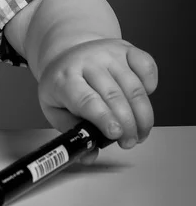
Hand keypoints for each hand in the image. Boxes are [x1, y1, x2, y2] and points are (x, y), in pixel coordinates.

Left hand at [38, 38, 157, 163]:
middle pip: (114, 96)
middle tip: (129, 142)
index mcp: (64, 78)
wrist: (67, 52)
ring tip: (139, 132)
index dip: (103, 118)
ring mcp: (108, 53)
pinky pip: (147, 66)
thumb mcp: (55, 109)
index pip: (86, 99)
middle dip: (127, 125)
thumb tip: (89, 156)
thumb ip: (72, 134)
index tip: (116, 134)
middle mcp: (87, 61)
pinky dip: (151, 86)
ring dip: (142, 115)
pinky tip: (142, 100)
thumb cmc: (63, 84)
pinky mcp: (126, 48)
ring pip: (134, 86)